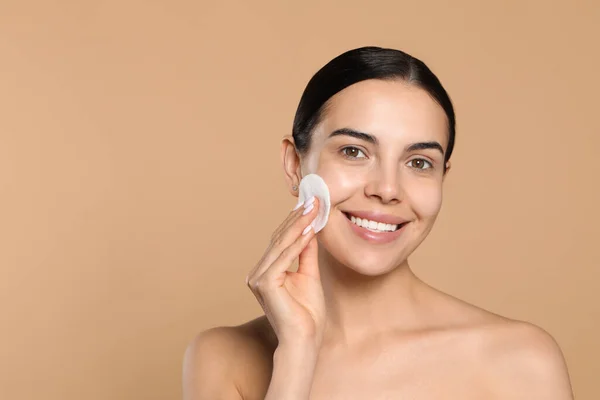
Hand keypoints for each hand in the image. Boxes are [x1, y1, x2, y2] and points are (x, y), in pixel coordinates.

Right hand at [246, 197, 325, 348]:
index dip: (296, 221)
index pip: (281, 240)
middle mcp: (257, 272)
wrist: (304, 340)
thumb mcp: (309, 275)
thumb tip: (310, 228)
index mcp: (266, 271)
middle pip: (279, 239)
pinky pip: (283, 258)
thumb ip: (306, 253)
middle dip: (298, 218)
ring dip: (299, 225)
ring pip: (281, 245)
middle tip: (314, 200)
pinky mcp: (264, 284)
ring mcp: (258, 278)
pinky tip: (309, 230)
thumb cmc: (307, 313)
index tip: (311, 204)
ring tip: (314, 209)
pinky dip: (297, 244)